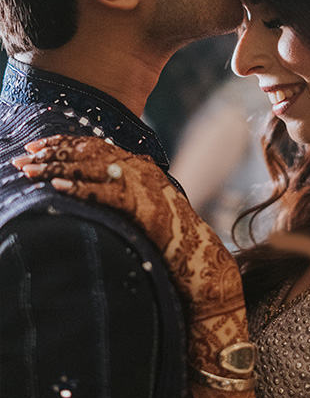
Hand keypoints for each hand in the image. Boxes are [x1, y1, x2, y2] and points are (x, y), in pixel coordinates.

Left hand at [13, 135, 242, 318]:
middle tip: (24, 157)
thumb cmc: (168, 234)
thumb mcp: (144, 203)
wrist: (197, 254)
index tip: (37, 146)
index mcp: (138, 164)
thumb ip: (122, 190)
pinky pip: (102, 193)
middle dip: (53, 153)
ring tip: (30, 169)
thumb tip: (91, 187)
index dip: (64, 143)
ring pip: (91, 168)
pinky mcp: (141, 204)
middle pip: (88, 152)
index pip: (94, 145)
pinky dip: (77, 188)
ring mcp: (141, 184)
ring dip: (56, 168)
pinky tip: (56, 186)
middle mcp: (139, 167)